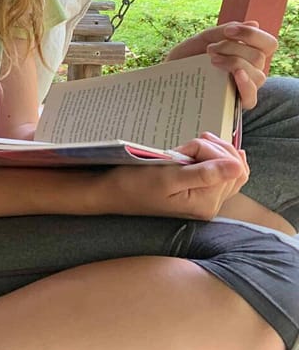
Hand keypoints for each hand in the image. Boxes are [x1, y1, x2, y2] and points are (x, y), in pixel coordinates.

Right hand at [105, 132, 248, 220]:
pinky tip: (205, 153)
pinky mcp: (198, 195)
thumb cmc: (135, 184)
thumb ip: (204, 173)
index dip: (211, 150)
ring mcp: (206, 201)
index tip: (187, 146)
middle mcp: (211, 205)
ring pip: (231, 170)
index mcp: (206, 202)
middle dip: (215, 150)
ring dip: (215, 152)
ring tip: (191, 147)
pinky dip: (215, 160)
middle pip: (235, 169)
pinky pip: (221, 176)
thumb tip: (237, 166)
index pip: (230, 167)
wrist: (112, 193)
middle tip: (188, 144)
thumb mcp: (168, 176)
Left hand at [165, 20, 275, 108]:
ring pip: (258, 76)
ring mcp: (243, 87)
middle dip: (233, 48)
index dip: (252, 35)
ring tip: (211, 60)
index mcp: (247, 54)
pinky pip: (251, 99)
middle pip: (259, 57)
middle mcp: (250, 71)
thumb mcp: (204, 40)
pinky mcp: (233, 103)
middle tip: (210, 49)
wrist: (167, 76)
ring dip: (234, 62)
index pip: (268, 44)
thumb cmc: (187, 58)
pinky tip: (236, 74)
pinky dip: (246, 85)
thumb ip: (225, 32)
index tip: (228, 31)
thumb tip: (254, 23)